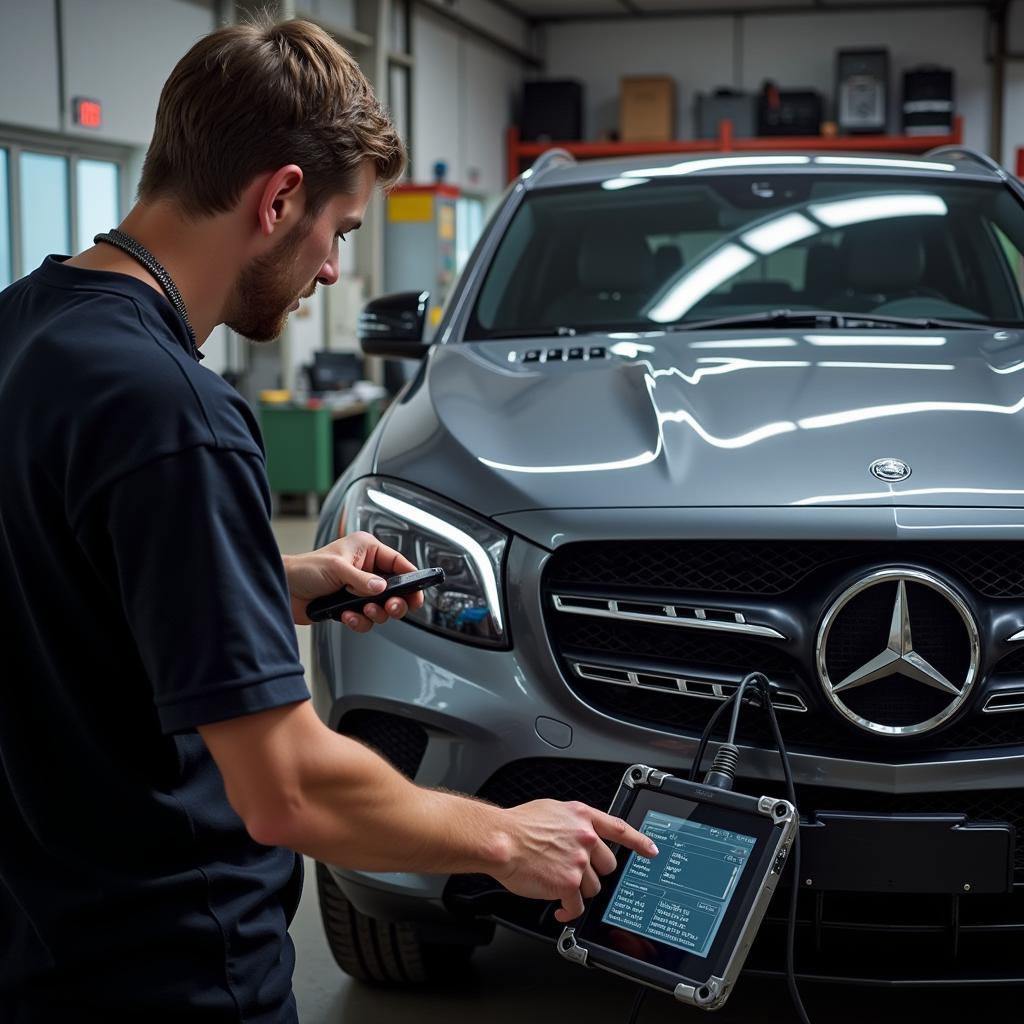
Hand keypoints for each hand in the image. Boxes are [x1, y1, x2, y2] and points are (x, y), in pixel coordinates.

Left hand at [283, 531, 424, 629]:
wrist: (283, 590)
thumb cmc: (305, 568)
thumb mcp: (337, 568)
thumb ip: (361, 579)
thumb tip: (381, 589)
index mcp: (367, 550)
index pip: (398, 563)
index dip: (410, 578)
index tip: (418, 592)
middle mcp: (367, 570)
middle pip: (396, 590)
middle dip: (395, 602)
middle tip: (391, 607)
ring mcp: (359, 590)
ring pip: (382, 608)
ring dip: (374, 613)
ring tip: (362, 610)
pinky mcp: (351, 607)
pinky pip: (366, 620)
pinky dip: (359, 621)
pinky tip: (346, 615)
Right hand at [493, 800, 658, 923]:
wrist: (500, 840)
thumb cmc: (518, 826)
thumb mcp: (552, 811)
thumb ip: (572, 823)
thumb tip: (580, 835)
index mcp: (582, 816)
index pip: (620, 829)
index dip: (639, 841)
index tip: (652, 851)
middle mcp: (585, 837)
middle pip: (607, 865)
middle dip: (593, 872)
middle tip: (573, 872)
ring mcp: (579, 860)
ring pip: (592, 886)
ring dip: (578, 890)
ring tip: (557, 884)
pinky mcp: (569, 883)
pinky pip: (577, 905)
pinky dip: (569, 911)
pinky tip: (560, 908)